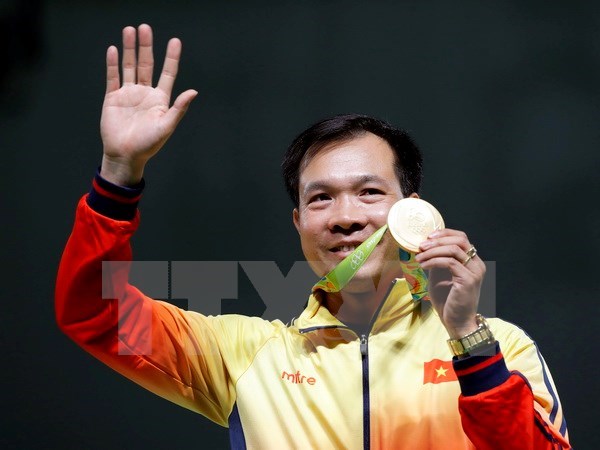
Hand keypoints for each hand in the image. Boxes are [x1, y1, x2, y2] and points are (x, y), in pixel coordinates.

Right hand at [100, 24, 197, 184]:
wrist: (125, 155)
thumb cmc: (148, 145)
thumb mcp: (167, 126)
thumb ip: (179, 108)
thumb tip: (193, 92)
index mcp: (160, 99)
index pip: (168, 73)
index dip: (172, 57)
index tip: (175, 41)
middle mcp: (145, 93)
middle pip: (147, 64)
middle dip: (146, 46)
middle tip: (145, 27)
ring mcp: (128, 94)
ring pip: (129, 66)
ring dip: (129, 49)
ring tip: (130, 30)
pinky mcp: (113, 97)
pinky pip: (113, 77)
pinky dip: (113, 63)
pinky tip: (113, 49)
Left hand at [415, 229, 485, 338]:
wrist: (456, 322)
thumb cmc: (448, 301)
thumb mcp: (439, 276)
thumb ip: (437, 261)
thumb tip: (424, 248)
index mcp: (472, 262)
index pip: (462, 238)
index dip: (445, 233)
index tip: (428, 237)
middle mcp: (477, 264)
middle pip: (460, 240)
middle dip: (438, 240)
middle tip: (421, 246)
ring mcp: (474, 272)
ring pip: (454, 249)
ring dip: (433, 251)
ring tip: (419, 257)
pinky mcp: (468, 280)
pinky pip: (450, 262)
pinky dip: (434, 261)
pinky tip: (423, 266)